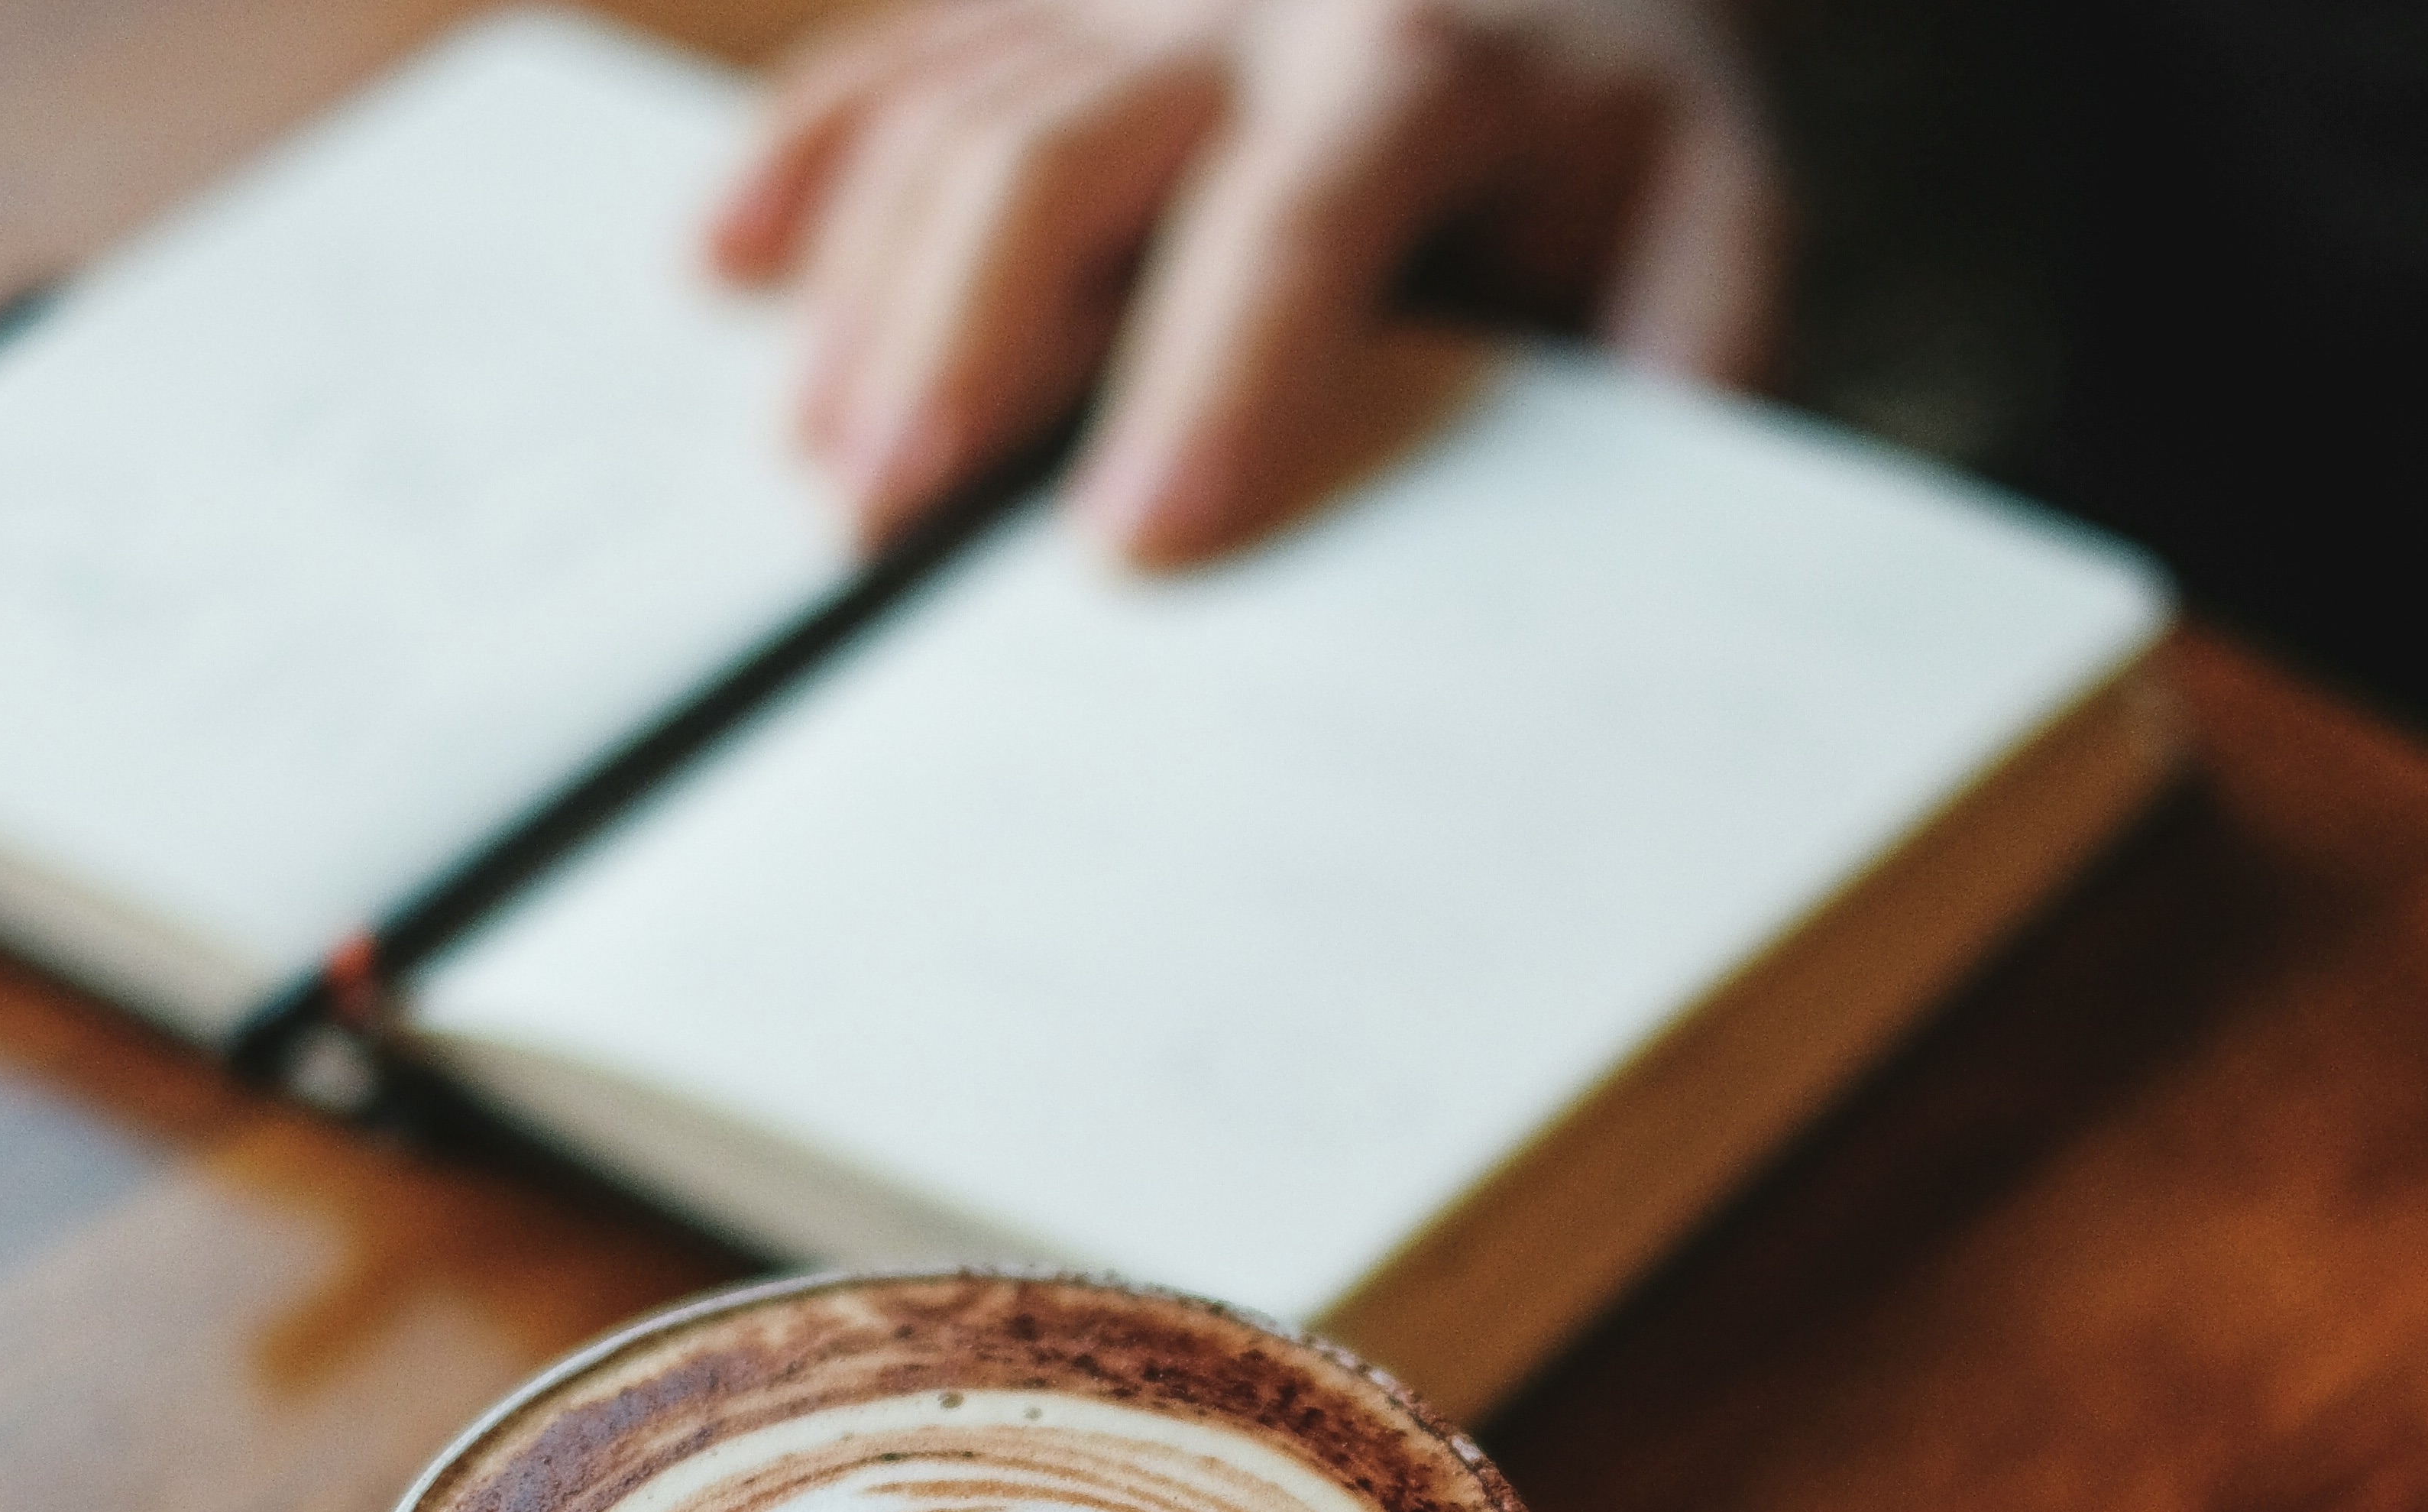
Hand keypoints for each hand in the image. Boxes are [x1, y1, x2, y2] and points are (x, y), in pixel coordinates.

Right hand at [708, 0, 1783, 561]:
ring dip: (868, 292)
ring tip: (815, 472)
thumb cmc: (1613, 141)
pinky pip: (898, 52)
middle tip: (885, 530)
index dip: (1208, 375)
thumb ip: (1677, 360)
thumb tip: (1615, 527)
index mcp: (1423, 61)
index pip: (1293, 216)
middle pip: (1057, 142)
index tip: (1131, 544)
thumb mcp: (1702, 230)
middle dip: (963, 342)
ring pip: (952, 105)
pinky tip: (725, 272)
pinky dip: (805, 158)